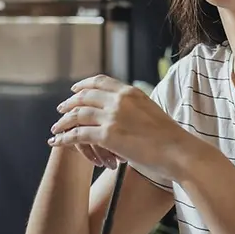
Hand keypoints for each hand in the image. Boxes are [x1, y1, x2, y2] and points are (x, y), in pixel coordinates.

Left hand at [49, 75, 191, 178]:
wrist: (179, 151)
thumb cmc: (170, 139)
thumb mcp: (152, 113)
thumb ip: (136, 109)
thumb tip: (128, 116)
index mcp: (131, 92)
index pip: (100, 82)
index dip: (84, 85)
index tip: (75, 90)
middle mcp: (120, 100)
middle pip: (85, 96)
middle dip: (69, 103)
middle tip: (60, 110)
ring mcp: (113, 116)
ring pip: (78, 115)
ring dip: (63, 122)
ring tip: (56, 129)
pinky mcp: (108, 135)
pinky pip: (78, 135)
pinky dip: (65, 138)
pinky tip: (57, 142)